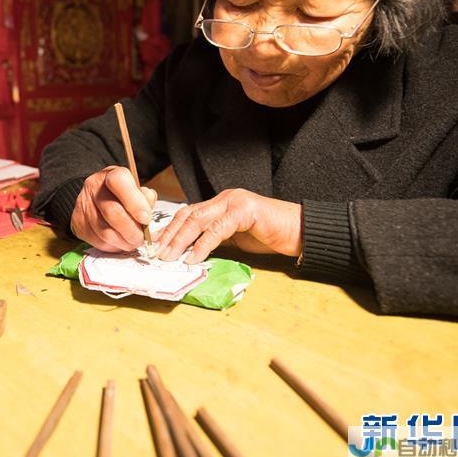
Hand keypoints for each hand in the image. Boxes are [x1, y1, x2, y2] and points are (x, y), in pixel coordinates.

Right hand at [70, 166, 157, 251]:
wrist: (97, 197)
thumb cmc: (121, 195)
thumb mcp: (136, 190)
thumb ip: (145, 199)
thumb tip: (146, 214)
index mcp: (110, 175)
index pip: (119, 182)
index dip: (135, 203)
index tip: (146, 219)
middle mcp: (93, 187)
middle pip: (112, 212)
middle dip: (131, 230)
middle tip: (141, 238)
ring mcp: (82, 205)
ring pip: (105, 232)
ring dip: (123, 242)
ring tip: (132, 242)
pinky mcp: (77, 223)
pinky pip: (97, 241)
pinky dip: (112, 246)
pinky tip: (119, 242)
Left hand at [156, 189, 301, 263]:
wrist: (301, 232)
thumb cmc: (271, 236)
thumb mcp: (236, 239)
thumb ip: (215, 240)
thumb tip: (191, 254)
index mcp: (220, 204)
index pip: (188, 214)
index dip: (170, 230)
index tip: (157, 247)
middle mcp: (225, 199)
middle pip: (188, 214)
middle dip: (170, 235)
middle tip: (157, 253)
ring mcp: (235, 202)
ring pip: (198, 219)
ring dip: (180, 240)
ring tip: (170, 256)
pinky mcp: (245, 211)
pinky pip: (217, 228)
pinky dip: (203, 244)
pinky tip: (193, 257)